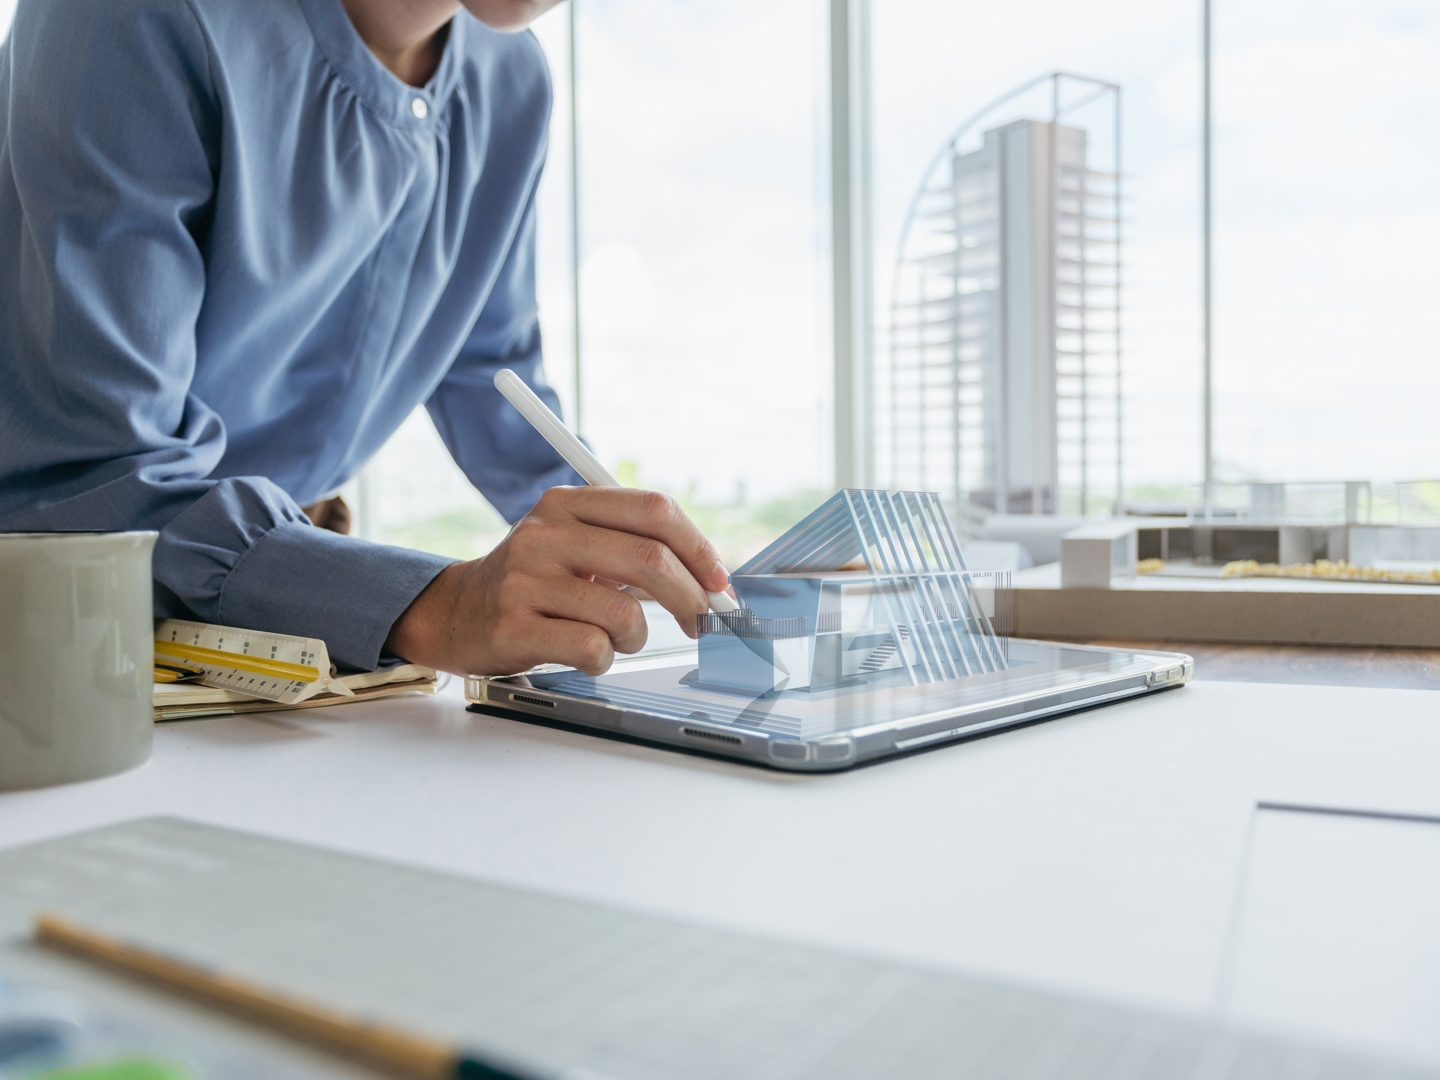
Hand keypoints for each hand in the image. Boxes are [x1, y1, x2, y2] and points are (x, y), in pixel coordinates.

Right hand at [383, 487, 731, 675]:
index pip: (654, 510)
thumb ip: (633, 549)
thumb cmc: (534, 582)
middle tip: (702, 622)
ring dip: (638, 637)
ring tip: (616, 638)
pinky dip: (604, 660)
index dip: (699, 548)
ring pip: (625, 614)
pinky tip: (585, 654)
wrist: (456, 613)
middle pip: (650, 560)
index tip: (718, 581)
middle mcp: (545, 534)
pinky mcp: (514, 627)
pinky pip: (593, 649)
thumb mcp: (575, 545)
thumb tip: (710, 579)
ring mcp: (526, 581)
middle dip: (691, 599)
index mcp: (567, 505)